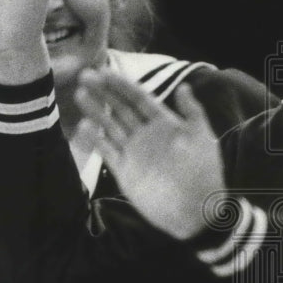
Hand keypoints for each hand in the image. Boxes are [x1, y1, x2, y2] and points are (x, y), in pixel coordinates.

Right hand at [75, 70, 224, 239]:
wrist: (196, 210)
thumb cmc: (203, 172)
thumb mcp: (201, 138)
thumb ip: (192, 112)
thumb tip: (184, 86)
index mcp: (165, 123)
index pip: (139, 99)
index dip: (122, 85)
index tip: (104, 71)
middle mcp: (146, 134)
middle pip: (120, 109)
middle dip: (103, 93)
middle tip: (84, 77)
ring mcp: (134, 152)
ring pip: (110, 126)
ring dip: (96, 111)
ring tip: (80, 96)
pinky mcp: (124, 171)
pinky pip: (107, 151)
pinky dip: (95, 139)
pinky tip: (83, 126)